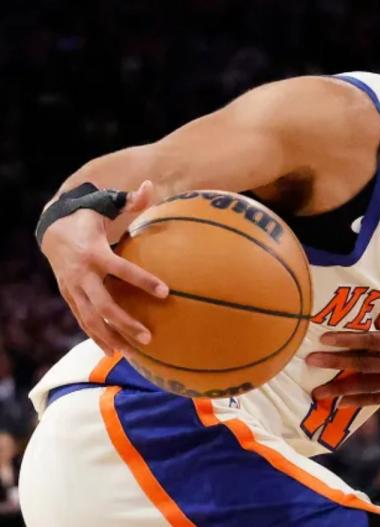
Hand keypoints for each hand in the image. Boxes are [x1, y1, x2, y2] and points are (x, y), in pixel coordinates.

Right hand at [40, 180, 168, 355]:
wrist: (52, 229)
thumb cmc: (89, 216)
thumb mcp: (105, 205)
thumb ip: (131, 201)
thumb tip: (150, 185)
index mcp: (95, 252)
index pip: (122, 269)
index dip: (143, 280)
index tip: (166, 291)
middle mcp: (81, 275)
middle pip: (103, 305)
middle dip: (125, 322)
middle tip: (149, 336)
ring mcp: (73, 289)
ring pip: (91, 319)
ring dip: (111, 337)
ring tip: (133, 354)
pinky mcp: (69, 297)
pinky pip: (83, 321)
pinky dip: (97, 337)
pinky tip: (114, 352)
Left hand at [306, 306, 379, 405]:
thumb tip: (379, 325)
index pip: (370, 342)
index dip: (346, 340)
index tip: (324, 338)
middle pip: (363, 365)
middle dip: (335, 364)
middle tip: (311, 363)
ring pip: (368, 388)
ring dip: (342, 389)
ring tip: (319, 392)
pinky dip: (363, 401)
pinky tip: (346, 403)